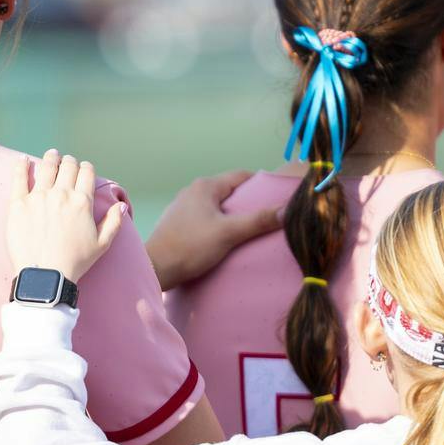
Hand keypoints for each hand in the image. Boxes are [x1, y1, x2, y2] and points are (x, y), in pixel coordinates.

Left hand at [8, 151, 125, 281]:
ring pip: (46, 168)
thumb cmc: (75, 262)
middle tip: (67, 160)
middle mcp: (61, 194)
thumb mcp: (102, 244)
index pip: (86, 173)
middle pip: (67, 166)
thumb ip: (113, 222)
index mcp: (82, 202)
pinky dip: (21, 167)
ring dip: (50, 158)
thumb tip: (121, 205)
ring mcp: (38, 197)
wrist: (45, 276)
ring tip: (51, 154)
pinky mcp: (18, 204)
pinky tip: (23, 160)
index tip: (83, 168)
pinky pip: (19, 179)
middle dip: (69, 161)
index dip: (86, 167)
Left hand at [145, 170, 282, 290]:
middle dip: (248, 202)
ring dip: (233, 215)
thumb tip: (288, 209)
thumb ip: (258, 220)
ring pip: (217, 206)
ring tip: (250, 230)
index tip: (278, 196)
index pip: (242, 176)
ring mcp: (184, 207)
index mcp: (206, 186)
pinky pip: (206, 218)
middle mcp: (193, 191)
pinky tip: (226, 240)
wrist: (155, 268)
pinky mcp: (179, 223)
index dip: (262, 184)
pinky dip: (219, 224)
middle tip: (268, 216)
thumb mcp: (229, 233)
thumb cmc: (190, 247)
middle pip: (229, 191)